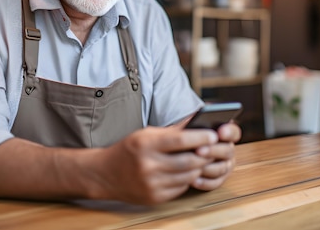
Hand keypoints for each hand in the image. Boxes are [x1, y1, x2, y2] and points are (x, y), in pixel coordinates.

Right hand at [94, 126, 219, 204]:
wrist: (105, 174)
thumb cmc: (129, 150)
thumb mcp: (146, 134)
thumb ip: (172, 131)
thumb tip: (200, 123)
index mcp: (145, 144)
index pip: (180, 140)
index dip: (200, 137)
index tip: (214, 134)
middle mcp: (148, 165)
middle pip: (189, 161)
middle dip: (205, 154)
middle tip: (214, 148)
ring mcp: (151, 184)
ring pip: (188, 176)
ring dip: (199, 167)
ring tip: (203, 159)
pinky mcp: (155, 198)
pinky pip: (181, 188)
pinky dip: (188, 179)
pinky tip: (187, 171)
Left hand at [190, 122, 240, 190]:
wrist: (179, 153)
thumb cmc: (186, 138)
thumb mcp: (191, 128)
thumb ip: (198, 126)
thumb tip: (196, 121)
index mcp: (225, 134)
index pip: (233, 131)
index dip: (229, 132)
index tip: (220, 132)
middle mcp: (228, 150)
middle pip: (227, 151)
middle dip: (212, 151)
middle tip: (199, 150)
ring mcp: (225, 165)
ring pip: (221, 168)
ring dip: (207, 168)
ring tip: (193, 166)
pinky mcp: (219, 179)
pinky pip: (215, 183)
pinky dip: (204, 182)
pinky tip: (194, 180)